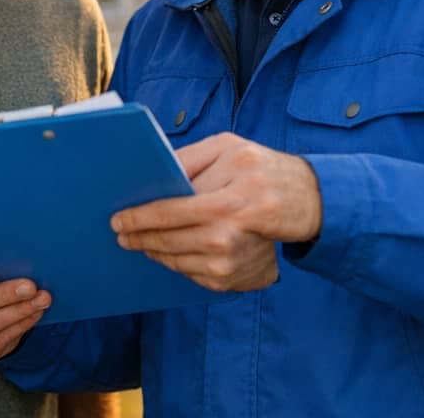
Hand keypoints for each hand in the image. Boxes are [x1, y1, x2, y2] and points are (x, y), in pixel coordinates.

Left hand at [111, 133, 322, 292]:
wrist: (304, 200)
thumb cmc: (260, 168)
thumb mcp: (229, 147)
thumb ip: (190, 159)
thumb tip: (153, 176)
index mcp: (229, 197)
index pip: (171, 211)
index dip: (140, 217)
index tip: (119, 218)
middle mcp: (231, 232)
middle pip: (169, 239)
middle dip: (139, 236)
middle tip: (120, 233)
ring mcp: (232, 258)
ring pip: (175, 259)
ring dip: (152, 250)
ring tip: (139, 241)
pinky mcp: (232, 277)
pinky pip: (189, 272)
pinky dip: (174, 261)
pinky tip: (166, 250)